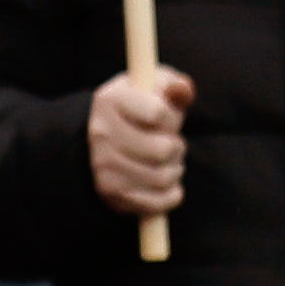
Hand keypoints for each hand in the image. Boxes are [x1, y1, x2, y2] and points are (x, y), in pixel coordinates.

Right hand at [88, 65, 195, 215]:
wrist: (109, 140)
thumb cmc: (141, 108)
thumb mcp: (154, 87)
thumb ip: (173, 84)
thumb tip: (183, 89)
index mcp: (109, 100)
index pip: (158, 113)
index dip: (172, 117)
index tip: (166, 117)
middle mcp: (101, 133)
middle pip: (164, 149)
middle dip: (177, 147)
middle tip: (170, 143)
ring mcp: (103, 166)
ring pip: (164, 177)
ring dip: (175, 169)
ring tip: (166, 161)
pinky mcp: (112, 194)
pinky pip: (160, 201)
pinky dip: (172, 193)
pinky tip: (164, 182)